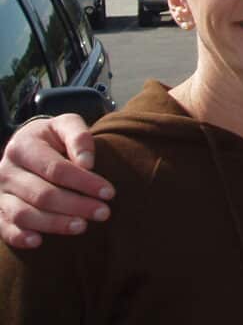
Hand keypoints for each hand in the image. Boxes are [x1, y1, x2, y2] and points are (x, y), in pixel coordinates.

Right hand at [0, 115, 114, 248]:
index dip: (84, 182)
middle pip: (42, 194)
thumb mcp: (66, 125)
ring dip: (55, 224)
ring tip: (83, 227)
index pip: (56, 169)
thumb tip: (87, 163)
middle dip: (76, 205)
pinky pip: (4, 228)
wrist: (27, 145)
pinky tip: (39, 241)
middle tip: (104, 213)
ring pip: (24, 214)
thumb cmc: (53, 137)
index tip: (109, 192)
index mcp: (23, 147)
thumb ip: (79, 137)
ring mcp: (0, 193)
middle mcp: (6, 171)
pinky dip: (19, 237)